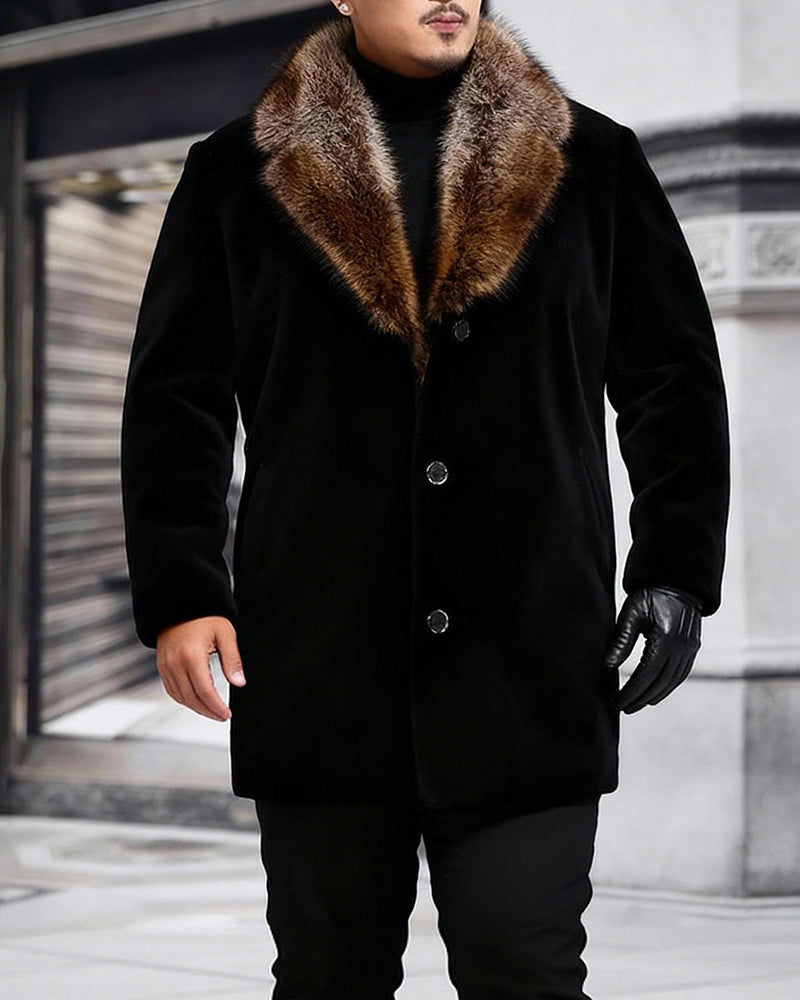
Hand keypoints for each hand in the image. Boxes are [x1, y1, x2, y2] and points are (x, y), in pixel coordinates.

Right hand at [156, 615, 245, 720]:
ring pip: (179, 697)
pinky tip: (195, 700)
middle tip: (221, 716)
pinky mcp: (161, 665)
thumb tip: (239, 682)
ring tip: (211, 710)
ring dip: (195, 707)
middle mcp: (175, 662)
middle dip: (207, 711)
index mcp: (192, 655)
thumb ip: (232, 661)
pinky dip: (183, 698)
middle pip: (191, 698)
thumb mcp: (225, 635)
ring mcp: (165, 665)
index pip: (204, 691)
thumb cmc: (204, 615)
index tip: (226, 714)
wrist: (182, 602)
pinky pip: (171, 689)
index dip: (216, 706)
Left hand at [603, 587, 701, 713]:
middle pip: (660, 682)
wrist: (676, 583)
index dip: (632, 690)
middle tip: (623, 708)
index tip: (617, 701)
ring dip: (654, 695)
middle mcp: (682, 647)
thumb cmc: (650, 595)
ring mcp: (690, 649)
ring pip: (672, 681)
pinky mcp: (693, 648)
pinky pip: (681, 674)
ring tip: (636, 704)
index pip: (647, 673)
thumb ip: (621, 640)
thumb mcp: (631, 612)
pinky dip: (667, 686)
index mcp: (666, 637)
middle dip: (640, 698)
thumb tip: (607, 665)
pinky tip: (654, 693)